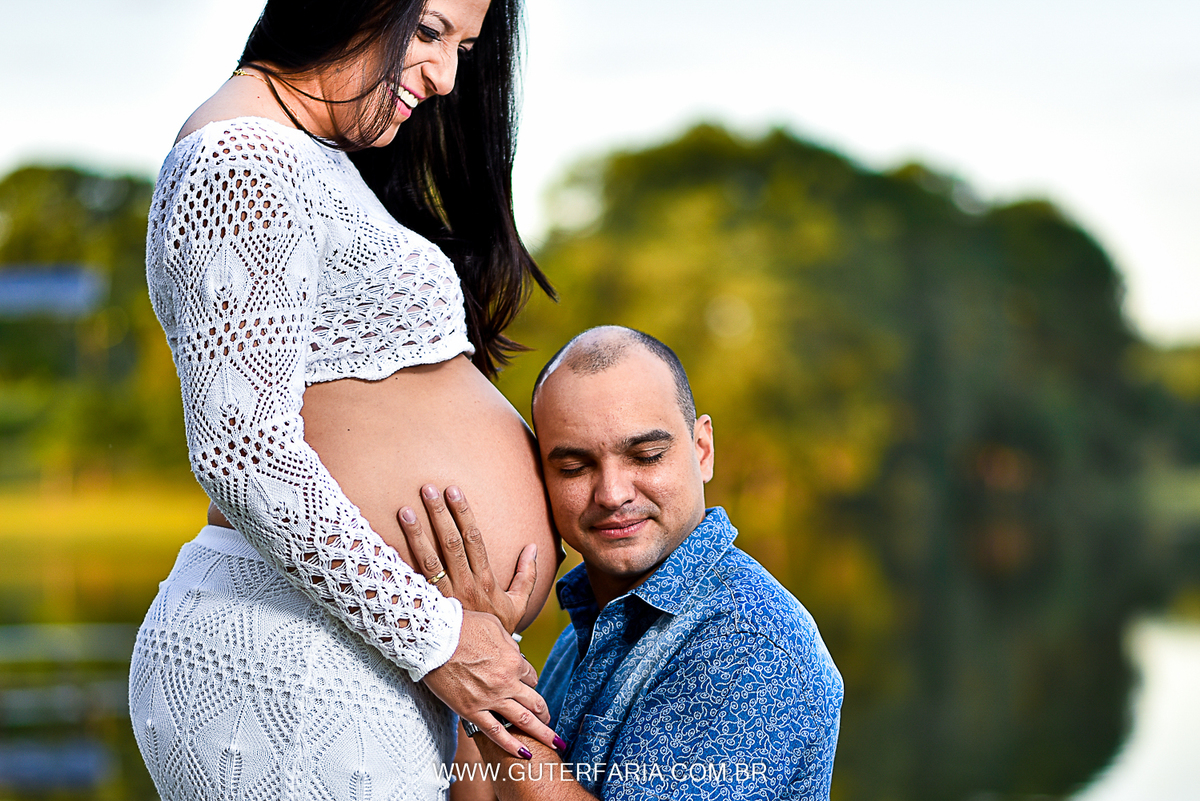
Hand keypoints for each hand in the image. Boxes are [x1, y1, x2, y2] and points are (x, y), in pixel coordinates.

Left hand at [399, 484, 537, 634]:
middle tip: (427, 489)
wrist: (482, 664)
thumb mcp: (518, 604)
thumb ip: (527, 574)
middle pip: (450, 543)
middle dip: (439, 514)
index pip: (473, 539)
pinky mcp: (431, 609)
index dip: (463, 513)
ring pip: (428, 561)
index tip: (453, 491)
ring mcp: (444, 598)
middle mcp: (464, 586)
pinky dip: (402, 566)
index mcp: (485, 580)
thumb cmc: (498, 631)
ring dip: (416, 534)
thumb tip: (532, 546)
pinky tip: (389, 548)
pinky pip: (414, 585)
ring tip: (403, 511)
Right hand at [423, 609, 562, 758]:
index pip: (531, 677)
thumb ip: (509, 644)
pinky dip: (511, 745)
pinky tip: (523, 754)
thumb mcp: (495, 626)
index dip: (531, 682)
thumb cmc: (462, 627)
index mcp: (513, 661)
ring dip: (541, 733)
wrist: (435, 638)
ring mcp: (490, 698)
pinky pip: (495, 732)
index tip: (527, 686)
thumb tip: (514, 654)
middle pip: (535, 702)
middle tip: (550, 721)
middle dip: (544, 713)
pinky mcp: (471, 711)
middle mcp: (506, 682)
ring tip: (552, 743)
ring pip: (523, 720)